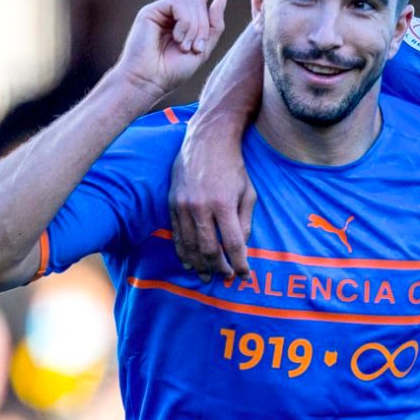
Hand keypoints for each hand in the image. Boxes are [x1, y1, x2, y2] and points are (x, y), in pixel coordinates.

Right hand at [115, 0, 226, 98]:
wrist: (149, 80)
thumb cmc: (173, 70)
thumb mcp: (203, 50)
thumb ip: (214, 26)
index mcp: (187, 20)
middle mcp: (174, 12)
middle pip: (201, 4)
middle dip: (204, 27)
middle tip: (197, 48)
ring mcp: (162, 10)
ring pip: (192, 4)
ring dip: (195, 28)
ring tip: (185, 45)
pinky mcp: (151, 10)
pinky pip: (179, 5)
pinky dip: (185, 23)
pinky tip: (177, 38)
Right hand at [168, 21, 261, 280]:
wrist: (206, 141)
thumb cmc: (233, 167)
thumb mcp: (248, 192)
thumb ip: (245, 221)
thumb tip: (242, 248)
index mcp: (224, 204)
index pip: (233, 243)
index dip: (239, 263)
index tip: (244, 275)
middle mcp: (201, 207)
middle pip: (209, 249)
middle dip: (218, 268)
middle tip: (226, 279)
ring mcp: (183, 206)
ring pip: (189, 245)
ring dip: (199, 265)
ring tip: (206, 277)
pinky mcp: (171, 204)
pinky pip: (177, 234)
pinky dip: (183, 251)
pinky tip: (189, 262)